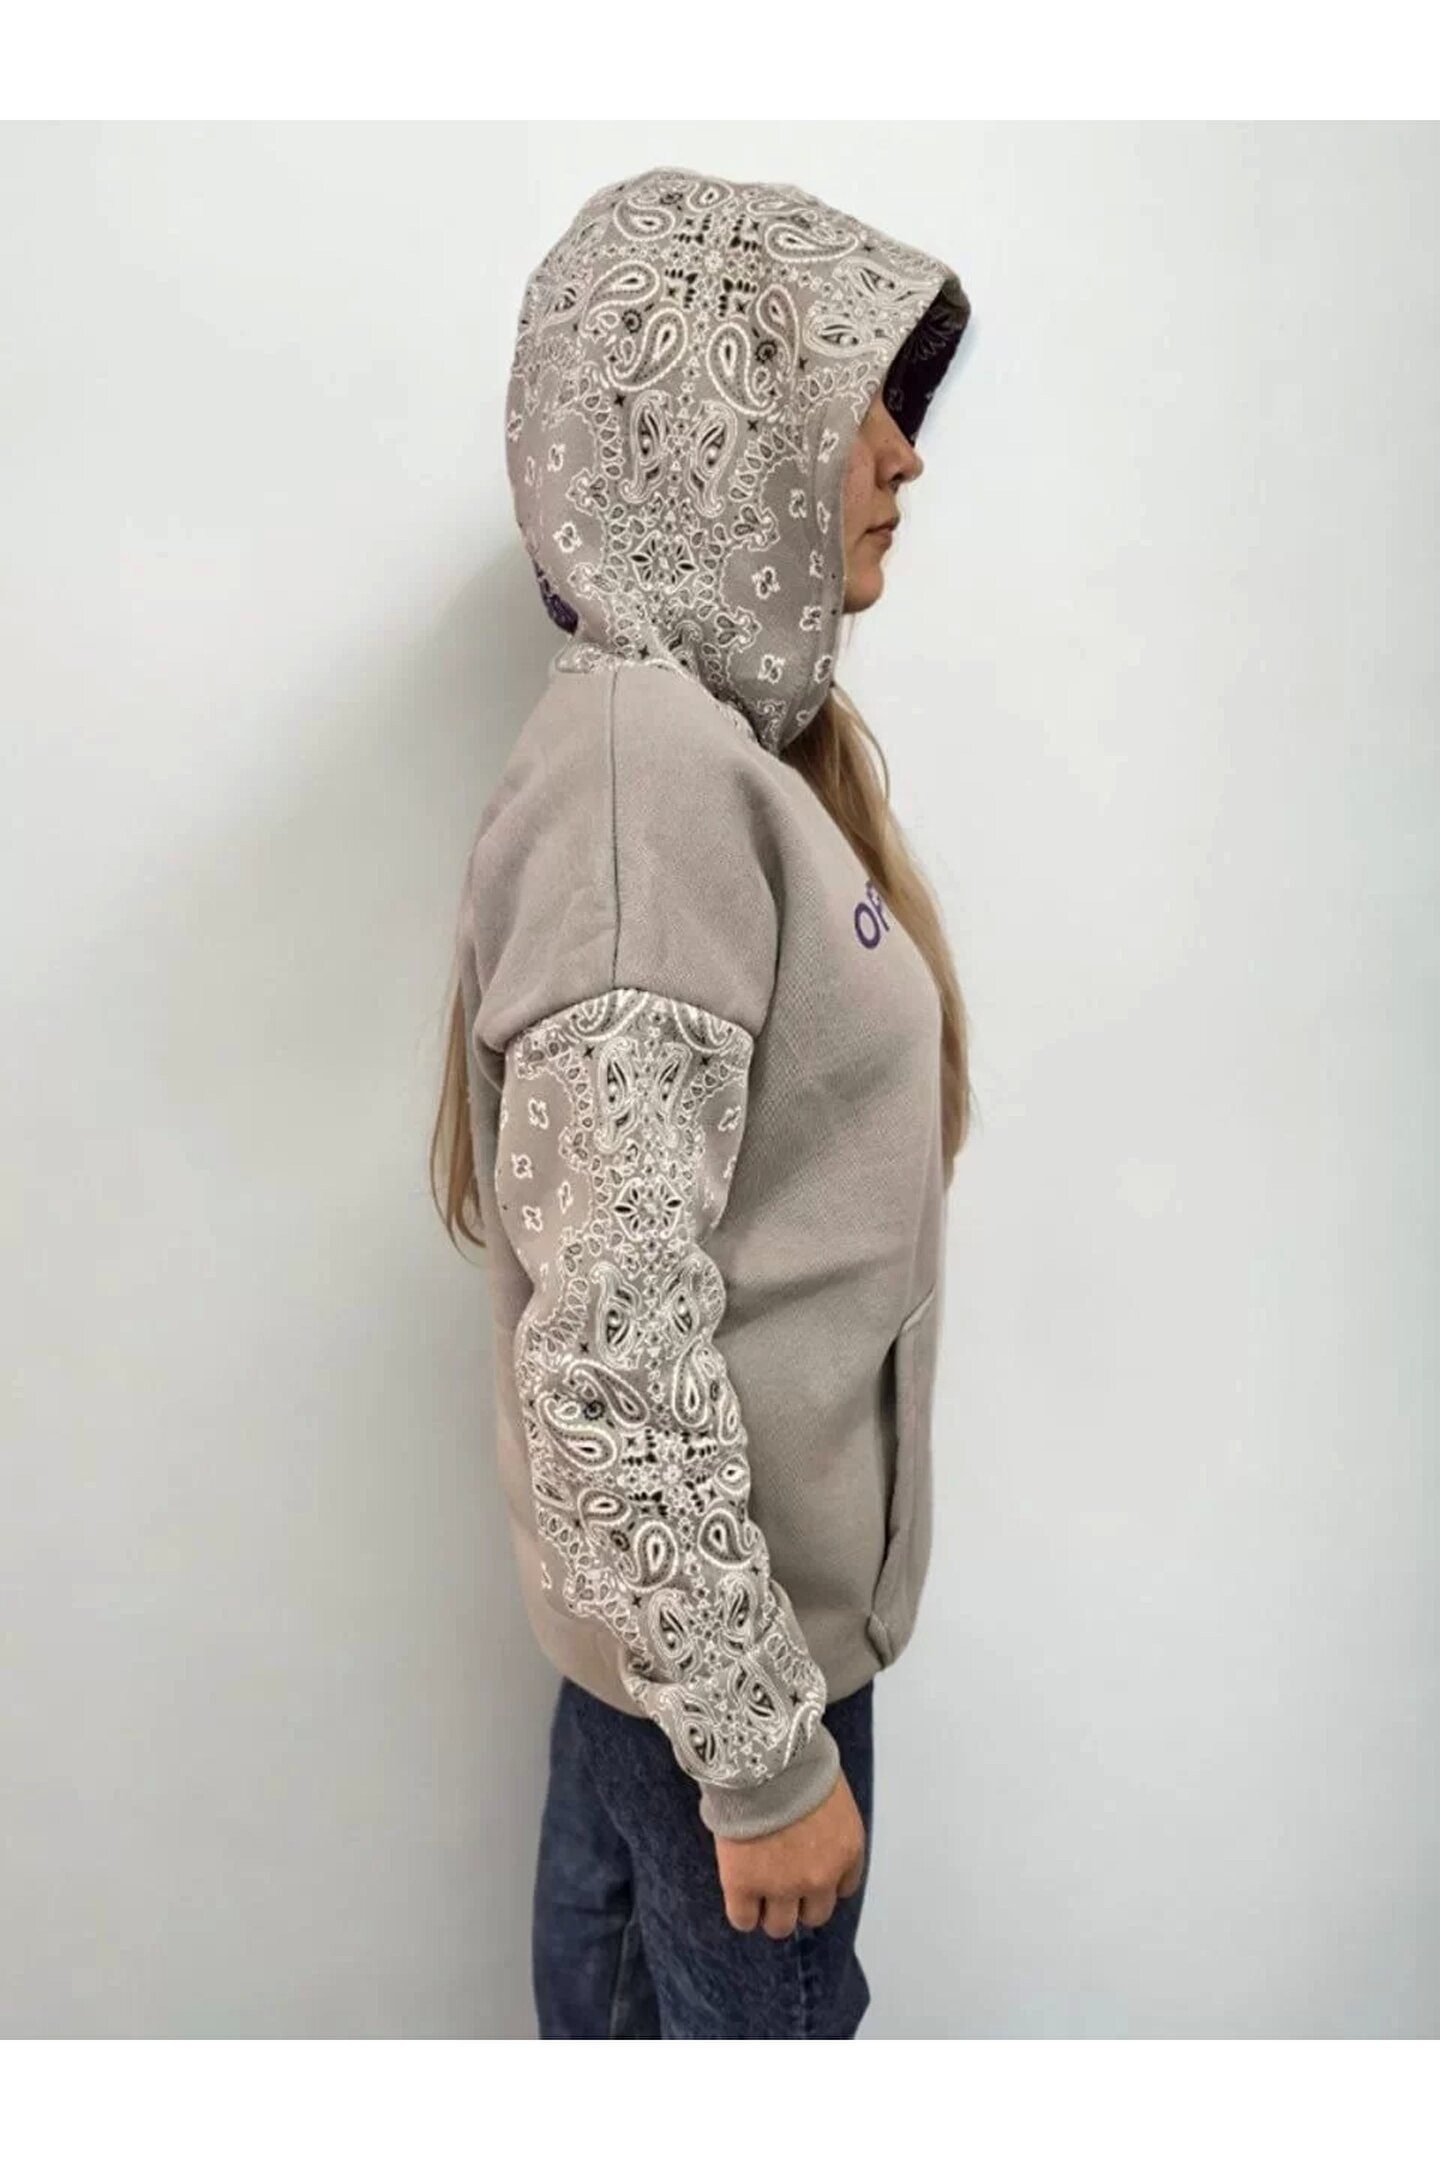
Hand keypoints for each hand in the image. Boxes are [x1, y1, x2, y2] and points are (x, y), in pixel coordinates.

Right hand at [712, 1768, 866, 1936]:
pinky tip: (739, 1893)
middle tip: (780, 1880)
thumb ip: (825, 1824)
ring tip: (757, 1889)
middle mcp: (821, 1877)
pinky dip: (742, 1911)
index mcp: (847, 1851)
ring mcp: (782, 1885)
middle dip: (799, 1900)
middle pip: (815, 1915)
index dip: (822, 1880)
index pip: (843, 1887)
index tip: (808, 1870)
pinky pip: (743, 1918)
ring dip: (771, 1911)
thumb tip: (808, 1830)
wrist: (760, 1755)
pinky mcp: (744, 1884)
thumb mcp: (828, 1791)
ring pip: (780, 1925)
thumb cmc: (795, 1759)